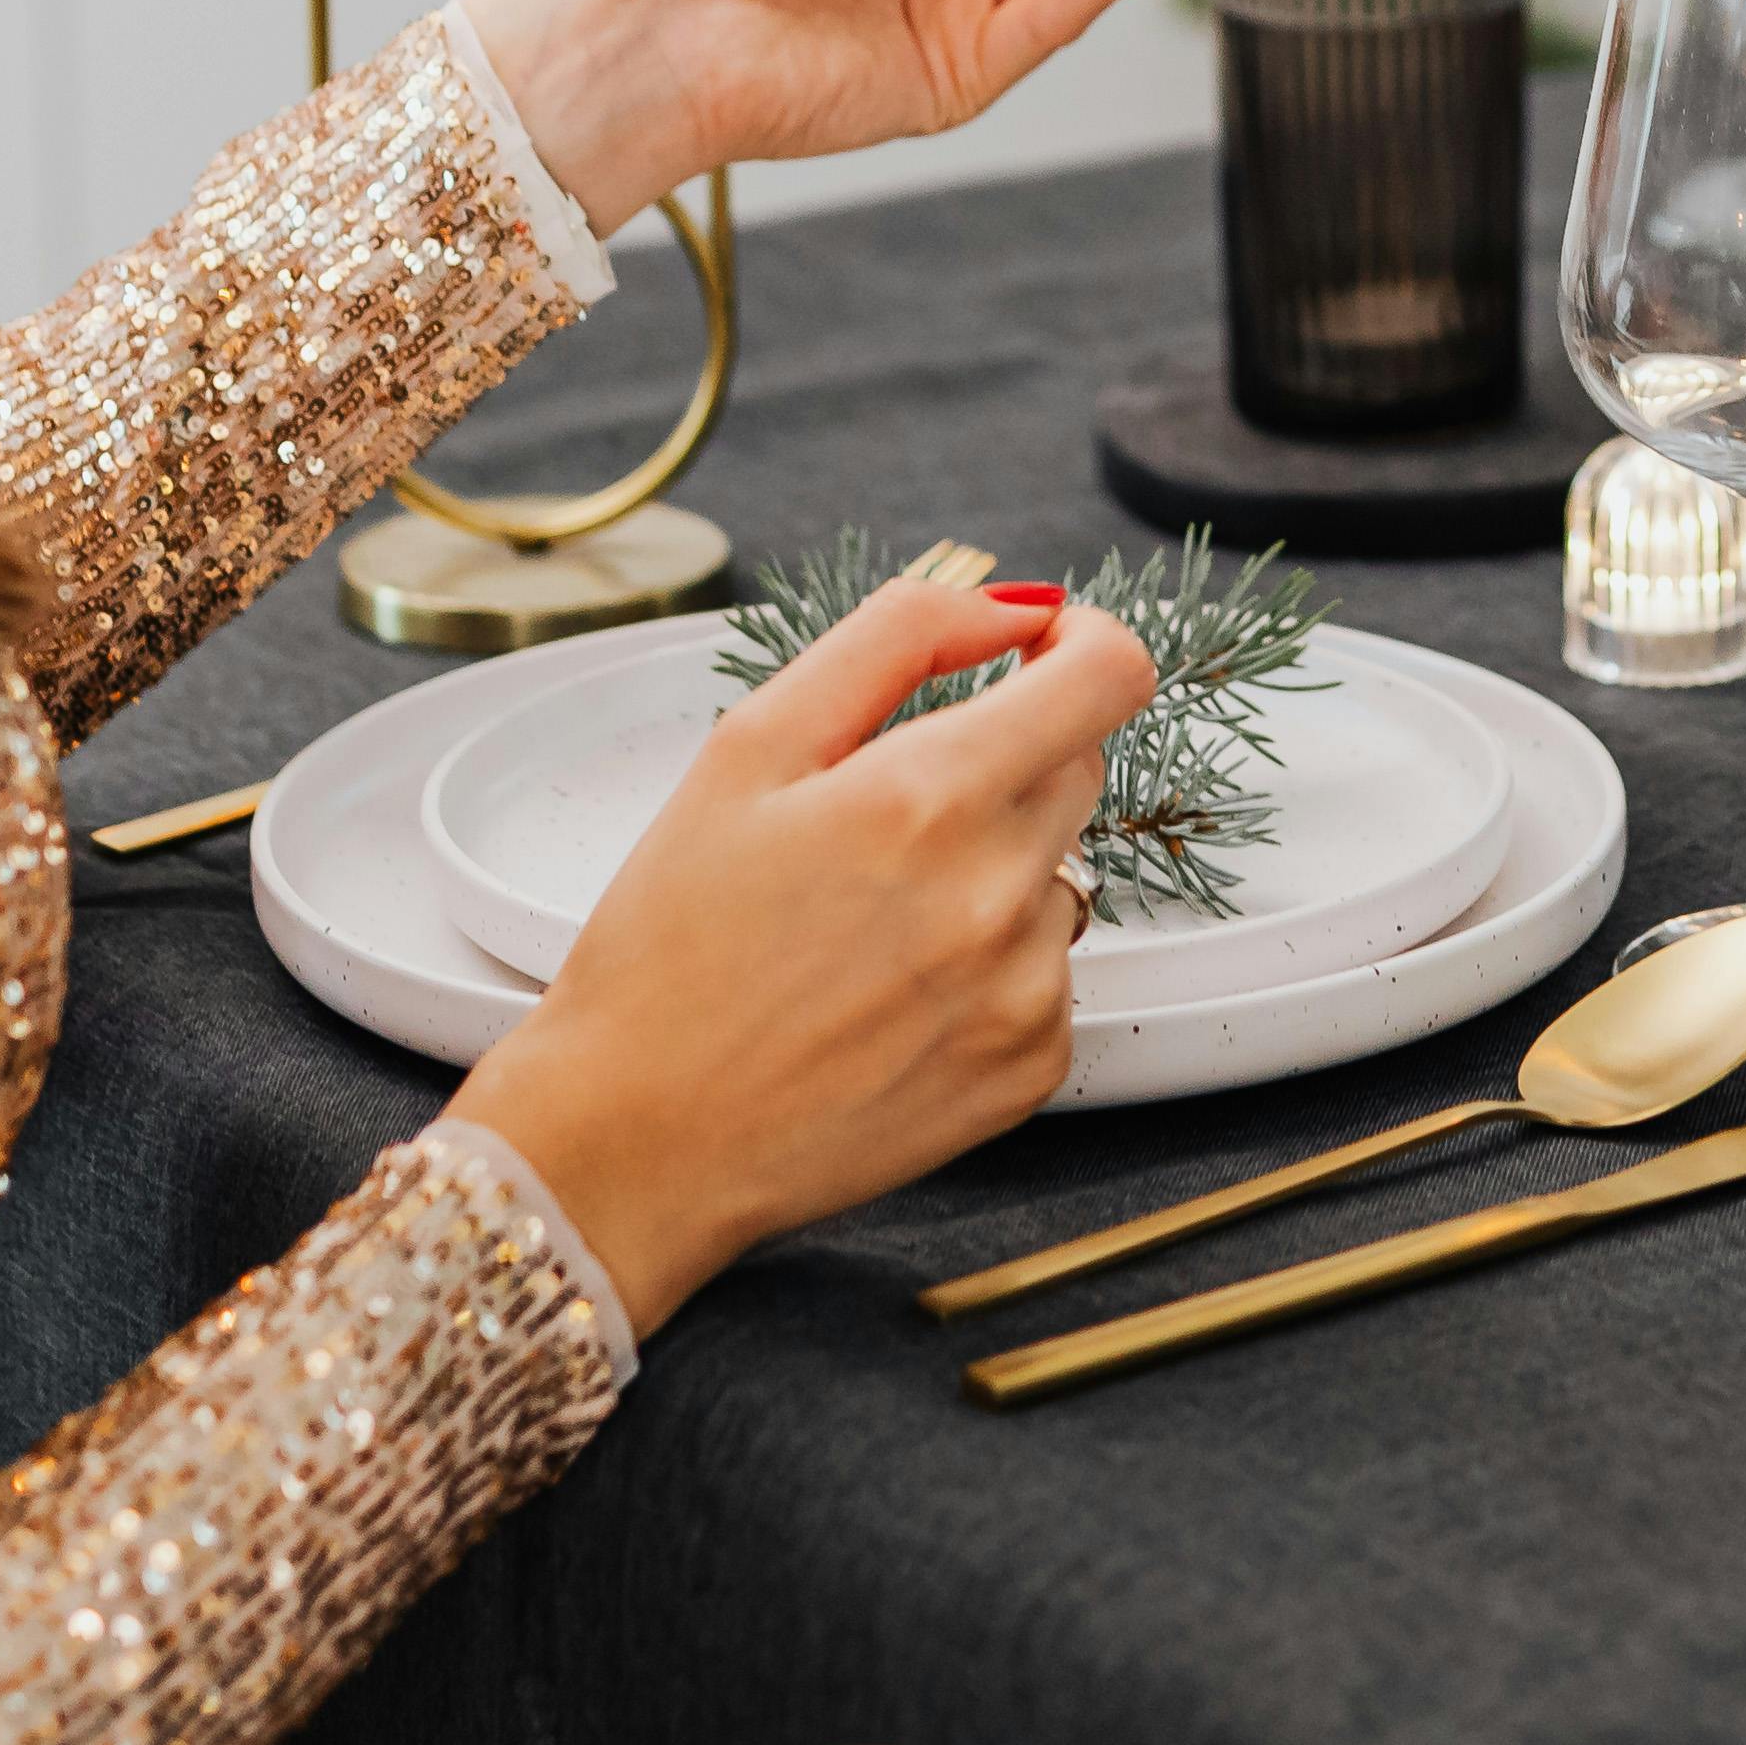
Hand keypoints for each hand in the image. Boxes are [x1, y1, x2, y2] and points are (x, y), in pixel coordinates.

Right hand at [444, 558, 1158, 1330]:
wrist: (635, 1140)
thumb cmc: (670, 944)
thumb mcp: (747, 749)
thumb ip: (895, 639)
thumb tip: (1014, 604)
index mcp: (928, 798)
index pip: (1110, 674)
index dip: (1085, 640)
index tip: (1043, 646)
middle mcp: (998, 895)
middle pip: (1081, 767)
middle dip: (1004, 758)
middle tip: (883, 813)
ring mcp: (1024, 992)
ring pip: (1060, 872)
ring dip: (992, 870)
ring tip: (866, 927)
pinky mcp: (1029, 1069)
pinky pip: (1050, 971)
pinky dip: (990, 966)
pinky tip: (890, 996)